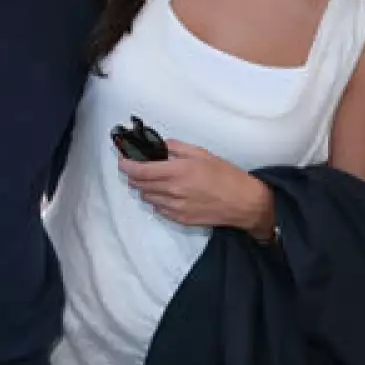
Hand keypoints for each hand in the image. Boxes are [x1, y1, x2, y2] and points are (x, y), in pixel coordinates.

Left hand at [120, 140, 274, 237]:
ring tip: (156, 180)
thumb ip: (177, 148)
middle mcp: (172, 191)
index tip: (122, 160)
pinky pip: (158, 209)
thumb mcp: (202, 153)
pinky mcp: (179, 219)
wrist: (242, 202)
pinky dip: (157, 199)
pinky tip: (168, 193)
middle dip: (134, 175)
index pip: (140, 170)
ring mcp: (174, 207)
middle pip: (139, 185)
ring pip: (147, 197)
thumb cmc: (225, 175)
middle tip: (138, 167)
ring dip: (145, 188)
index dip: (126, 165)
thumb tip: (159, 145)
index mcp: (177, 171)